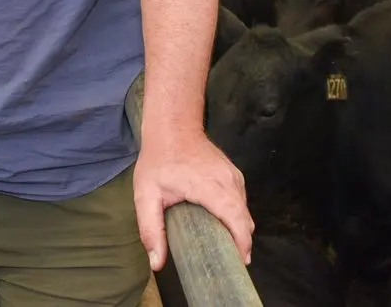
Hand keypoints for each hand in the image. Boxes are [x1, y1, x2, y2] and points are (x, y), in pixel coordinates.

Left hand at [133, 129, 253, 271]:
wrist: (173, 127)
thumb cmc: (159, 160)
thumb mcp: (145, 195)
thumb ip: (151, 230)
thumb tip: (157, 263)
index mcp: (208, 186)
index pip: (235, 217)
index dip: (241, 242)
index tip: (239, 262)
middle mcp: (227, 180)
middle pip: (244, 217)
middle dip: (242, 242)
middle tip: (229, 263)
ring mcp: (233, 175)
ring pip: (245, 209)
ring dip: (239, 229)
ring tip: (225, 248)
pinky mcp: (233, 174)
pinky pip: (241, 200)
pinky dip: (237, 216)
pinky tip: (223, 226)